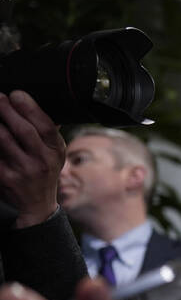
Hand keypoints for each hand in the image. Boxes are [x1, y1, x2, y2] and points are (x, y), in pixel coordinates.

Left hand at [0, 91, 64, 227]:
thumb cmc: (44, 173)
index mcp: (56, 150)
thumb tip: (34, 105)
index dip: (30, 107)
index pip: (45, 125)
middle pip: (24, 130)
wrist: (36, 205)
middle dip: (8, 110)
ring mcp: (24, 170)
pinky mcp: (6, 178)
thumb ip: (47, 132)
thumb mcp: (54, 153)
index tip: (16, 94)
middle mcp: (43, 160)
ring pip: (4, 140)